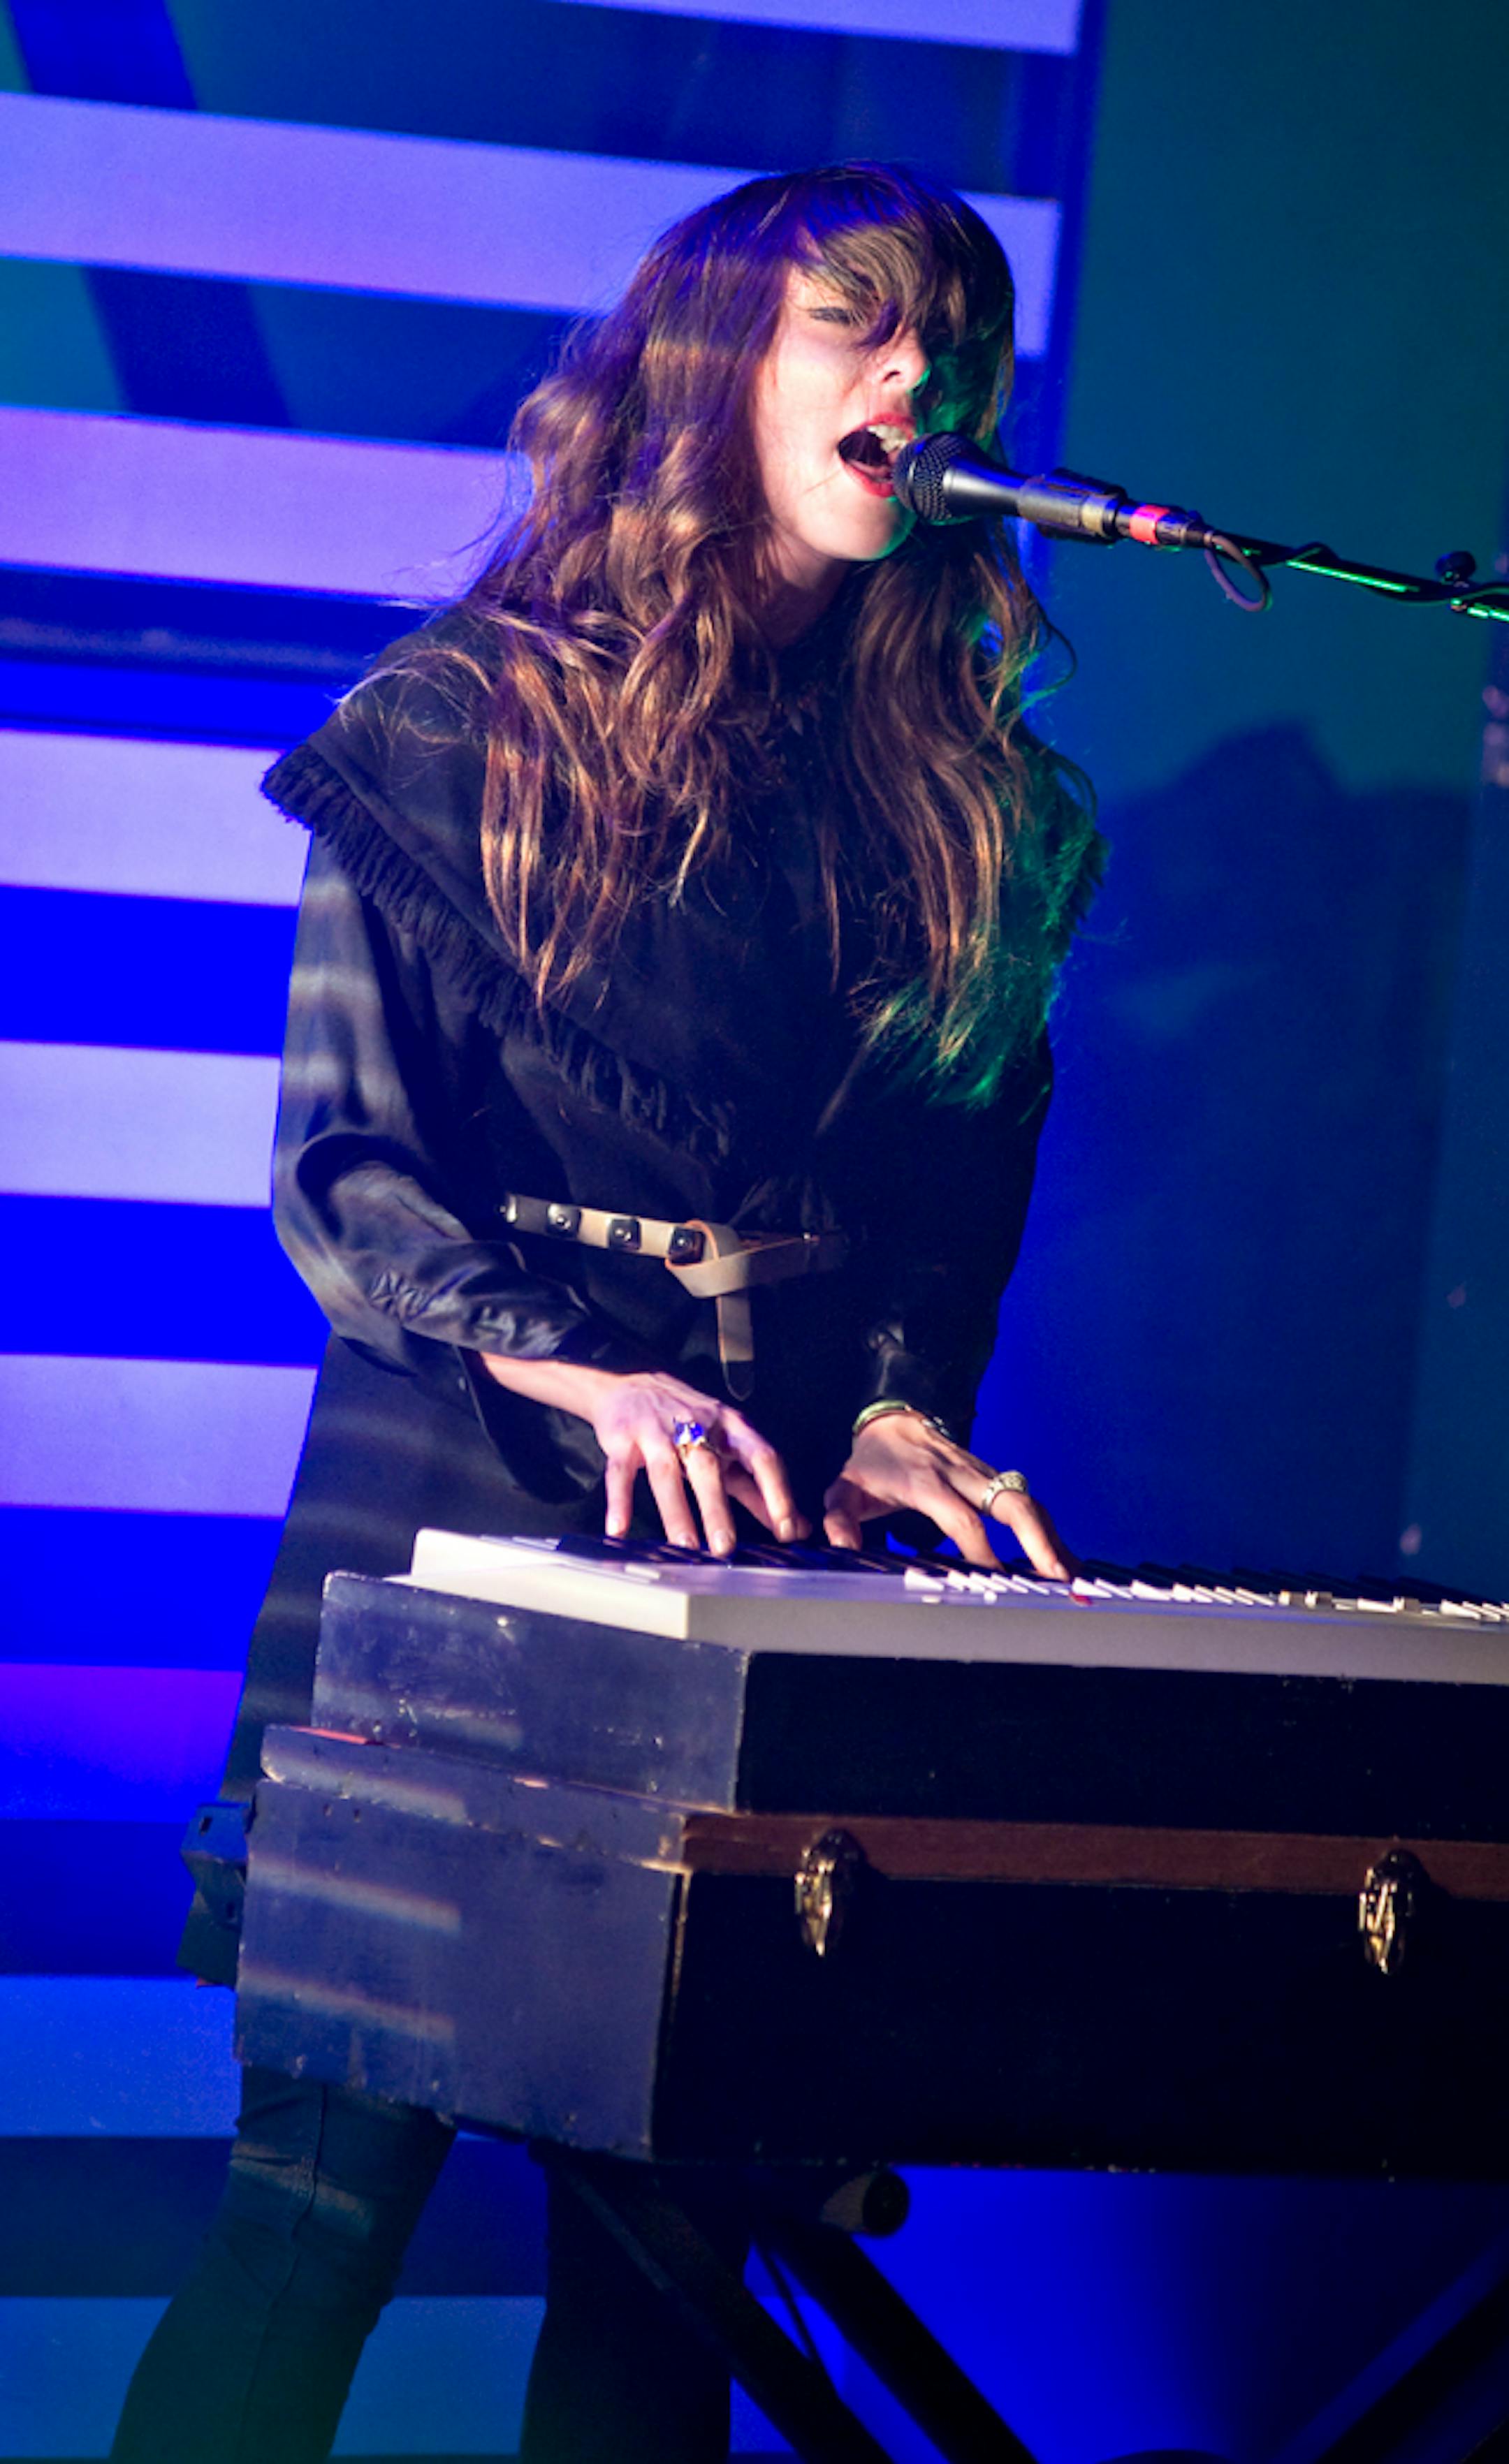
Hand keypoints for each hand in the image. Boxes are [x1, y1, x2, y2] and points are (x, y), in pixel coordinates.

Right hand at [480, 1354, 806, 1556]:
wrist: (630, 1383)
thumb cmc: (689, 1423)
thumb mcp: (728, 1447)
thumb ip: (758, 1488)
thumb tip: (796, 1527)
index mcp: (731, 1428)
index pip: (761, 1457)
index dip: (776, 1492)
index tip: (787, 1529)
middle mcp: (696, 1426)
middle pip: (709, 1468)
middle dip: (718, 1509)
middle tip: (725, 1548)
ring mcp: (656, 1431)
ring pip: (666, 1473)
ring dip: (676, 1511)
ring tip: (685, 1546)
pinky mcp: (622, 1439)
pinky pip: (620, 1473)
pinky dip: (619, 1501)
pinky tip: (619, 1530)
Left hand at [823, 1409, 1073, 1578]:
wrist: (894, 1420)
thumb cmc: (872, 1463)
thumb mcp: (846, 1489)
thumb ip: (840, 1518)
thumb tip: (842, 1546)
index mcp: (927, 1481)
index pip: (960, 1516)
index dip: (979, 1547)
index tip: (992, 1577)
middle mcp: (962, 1475)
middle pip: (1010, 1502)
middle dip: (1036, 1538)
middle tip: (1055, 1575)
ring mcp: (983, 1475)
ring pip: (1027, 1501)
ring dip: (1052, 1538)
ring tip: (1072, 1577)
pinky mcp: (993, 1479)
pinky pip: (1027, 1503)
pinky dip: (1049, 1532)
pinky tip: (1064, 1562)